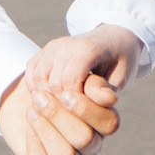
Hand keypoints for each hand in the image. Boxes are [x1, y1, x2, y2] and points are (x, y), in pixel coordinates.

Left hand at [0, 68, 120, 154]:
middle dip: (59, 116)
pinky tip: (29, 127)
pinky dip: (35, 147)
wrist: (27, 91)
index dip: (87, 110)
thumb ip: (93, 84)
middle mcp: (90, 144)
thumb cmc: (56, 80)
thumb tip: (110, 98)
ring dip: (46, 130)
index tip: (64, 92)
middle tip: (40, 96)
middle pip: (85, 139)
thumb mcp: (74, 74)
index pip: (109, 124)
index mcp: (103, 122)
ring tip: (32, 109)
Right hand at [23, 25, 141, 108]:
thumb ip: (107, 90)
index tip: (86, 114)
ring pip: (38, 79)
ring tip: (64, 109)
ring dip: (49, 98)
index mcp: (87, 48)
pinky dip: (37, 89)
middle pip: (51, 82)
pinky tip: (52, 99)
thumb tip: (106, 101)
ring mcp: (52, 47)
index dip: (75, 103)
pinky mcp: (43, 51)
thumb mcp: (121, 76)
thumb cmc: (120, 60)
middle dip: (62, 104)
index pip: (70, 81)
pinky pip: (32, 73)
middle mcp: (64, 44)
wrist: (112, 38)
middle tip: (75, 117)